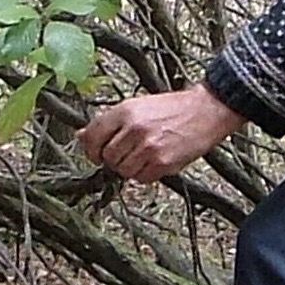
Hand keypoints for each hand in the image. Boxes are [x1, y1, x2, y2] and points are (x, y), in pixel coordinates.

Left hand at [76, 84, 245, 182]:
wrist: (203, 111)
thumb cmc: (169, 108)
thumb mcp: (135, 106)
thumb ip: (109, 122)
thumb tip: (82, 135)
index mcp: (124, 111)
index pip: (92, 136)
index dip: (90, 149)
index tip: (94, 153)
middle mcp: (134, 129)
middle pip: (107, 157)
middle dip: (111, 159)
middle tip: (123, 153)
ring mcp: (148, 147)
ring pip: (122, 170)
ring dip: (128, 167)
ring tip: (140, 155)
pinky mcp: (163, 163)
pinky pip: (141, 179)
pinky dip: (143, 174)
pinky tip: (151, 161)